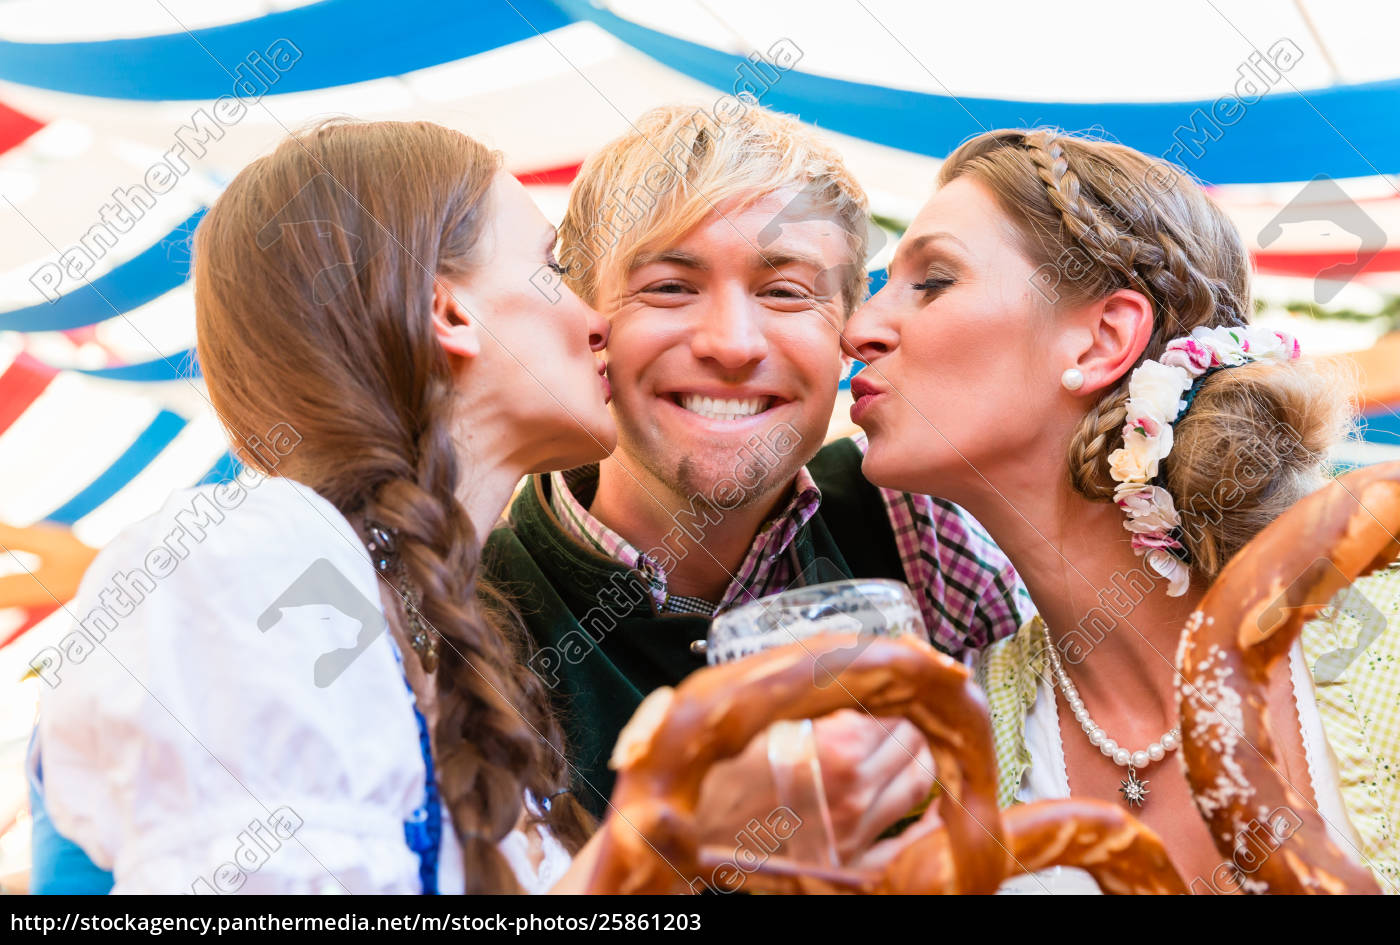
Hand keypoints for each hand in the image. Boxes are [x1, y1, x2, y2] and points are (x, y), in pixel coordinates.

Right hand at [695, 709, 933, 866]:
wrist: (692, 835)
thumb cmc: (715, 775)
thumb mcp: (760, 718)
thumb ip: (807, 694)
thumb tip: (845, 658)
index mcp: (834, 746)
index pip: (894, 712)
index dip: (888, 701)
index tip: (881, 698)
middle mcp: (853, 789)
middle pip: (910, 744)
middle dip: (903, 728)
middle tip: (890, 723)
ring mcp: (856, 830)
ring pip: (918, 784)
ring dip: (916, 763)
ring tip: (903, 754)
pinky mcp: (852, 864)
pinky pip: (909, 843)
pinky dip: (928, 824)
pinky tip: (932, 809)